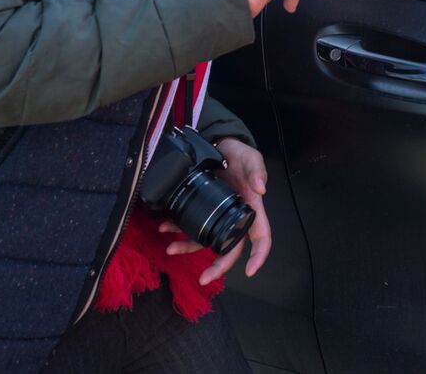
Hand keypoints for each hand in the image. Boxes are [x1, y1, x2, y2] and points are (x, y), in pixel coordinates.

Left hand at [162, 137, 270, 285]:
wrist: (220, 146)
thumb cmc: (240, 154)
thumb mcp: (252, 158)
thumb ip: (257, 172)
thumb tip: (261, 189)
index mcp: (251, 209)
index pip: (261, 236)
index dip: (258, 255)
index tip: (250, 270)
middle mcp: (234, 217)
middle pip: (230, 248)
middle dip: (218, 266)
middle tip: (204, 279)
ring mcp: (217, 216)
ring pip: (206, 241)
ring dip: (188, 248)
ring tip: (171, 249)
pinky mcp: (202, 209)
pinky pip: (190, 226)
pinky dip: (176, 229)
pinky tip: (165, 226)